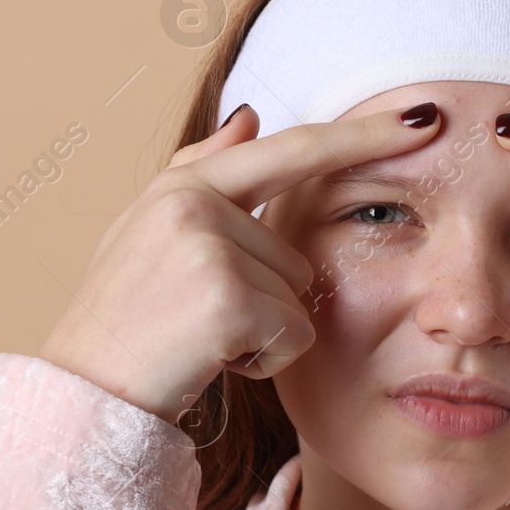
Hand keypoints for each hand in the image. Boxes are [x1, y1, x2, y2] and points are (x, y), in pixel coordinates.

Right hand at [38, 102, 442, 424]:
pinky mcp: (226, 298)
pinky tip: (211, 360)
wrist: (85, 395)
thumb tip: (251, 114)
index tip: (424, 114)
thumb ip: (202, 170)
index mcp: (183, 184)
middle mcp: (194, 202)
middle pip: (296, 253)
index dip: (362, 134)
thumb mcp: (150, 233)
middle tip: (197, 321)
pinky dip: (263, 362)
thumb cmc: (122, 321)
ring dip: (262, 332)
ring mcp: (209, 247)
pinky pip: (294, 335)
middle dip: (264, 299)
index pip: (290, 148)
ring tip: (199, 340)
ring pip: (298, 297)